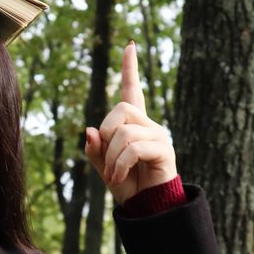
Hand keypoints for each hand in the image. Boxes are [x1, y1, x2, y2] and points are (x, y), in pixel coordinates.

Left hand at [84, 41, 177, 203]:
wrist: (145, 207)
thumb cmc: (125, 184)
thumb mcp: (102, 165)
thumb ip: (95, 149)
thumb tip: (90, 130)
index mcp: (133, 123)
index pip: (132, 89)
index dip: (130, 68)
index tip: (129, 45)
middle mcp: (148, 124)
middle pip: (120, 109)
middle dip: (106, 134)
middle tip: (106, 159)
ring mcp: (157, 135)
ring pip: (124, 132)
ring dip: (111, 157)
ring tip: (112, 174)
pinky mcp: (163, 150)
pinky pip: (133, 148)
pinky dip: (119, 165)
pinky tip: (117, 178)